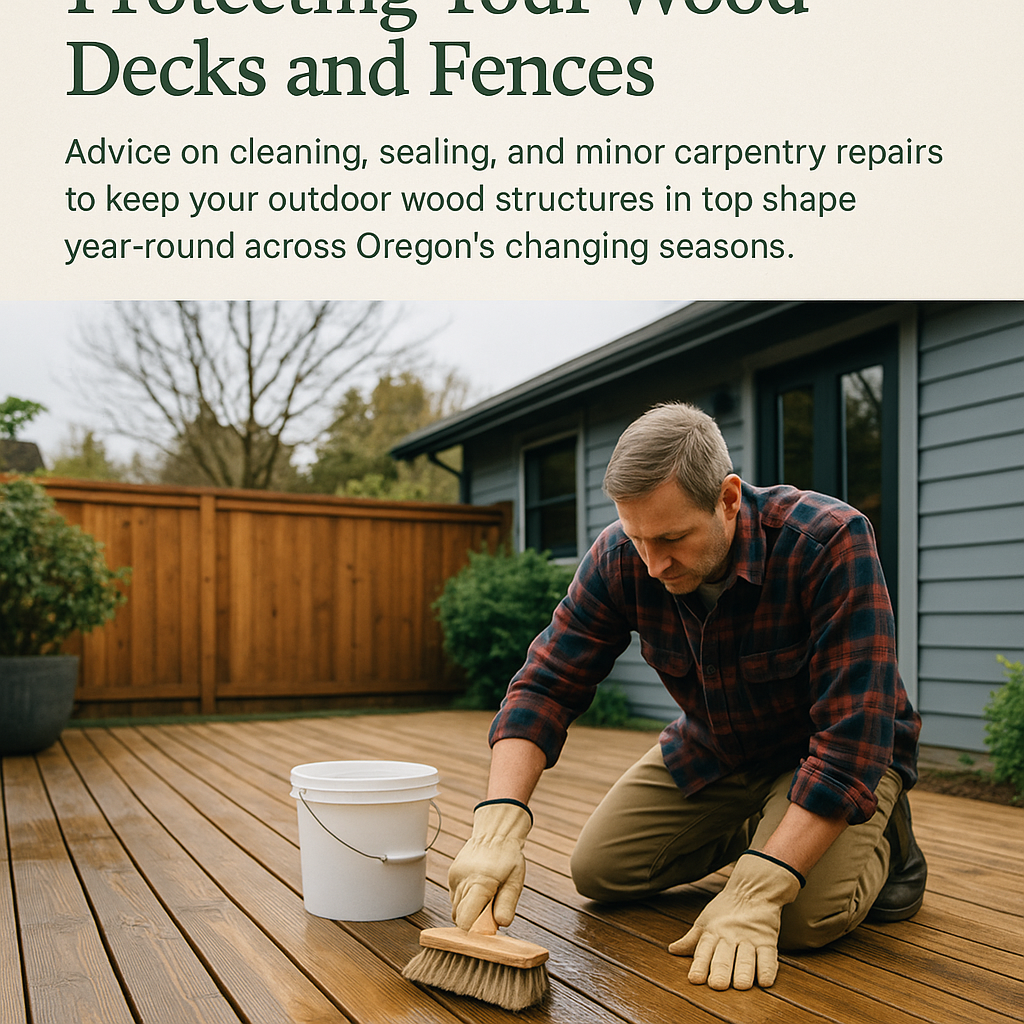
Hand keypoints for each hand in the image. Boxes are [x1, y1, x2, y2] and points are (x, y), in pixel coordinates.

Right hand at [448, 800, 532, 929]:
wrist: (495, 833)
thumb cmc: (508, 857)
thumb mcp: (515, 881)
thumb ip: (507, 904)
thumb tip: (501, 924)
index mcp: (479, 883)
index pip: (466, 921)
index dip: (476, 930)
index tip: (489, 927)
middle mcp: (462, 881)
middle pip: (460, 918)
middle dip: (474, 921)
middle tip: (491, 910)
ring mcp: (454, 878)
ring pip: (456, 909)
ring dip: (469, 911)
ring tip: (486, 897)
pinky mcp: (451, 876)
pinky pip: (454, 898)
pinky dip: (465, 901)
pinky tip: (478, 890)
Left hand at [668, 851, 802, 989]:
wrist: (751, 890)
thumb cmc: (724, 911)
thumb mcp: (704, 922)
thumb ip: (691, 940)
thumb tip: (672, 950)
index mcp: (712, 933)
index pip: (704, 950)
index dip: (699, 965)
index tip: (695, 980)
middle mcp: (729, 936)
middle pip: (724, 956)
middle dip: (721, 970)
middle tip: (717, 985)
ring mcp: (749, 938)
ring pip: (746, 957)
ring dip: (744, 971)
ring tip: (741, 985)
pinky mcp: (767, 940)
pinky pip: (768, 956)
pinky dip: (767, 969)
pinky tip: (765, 982)